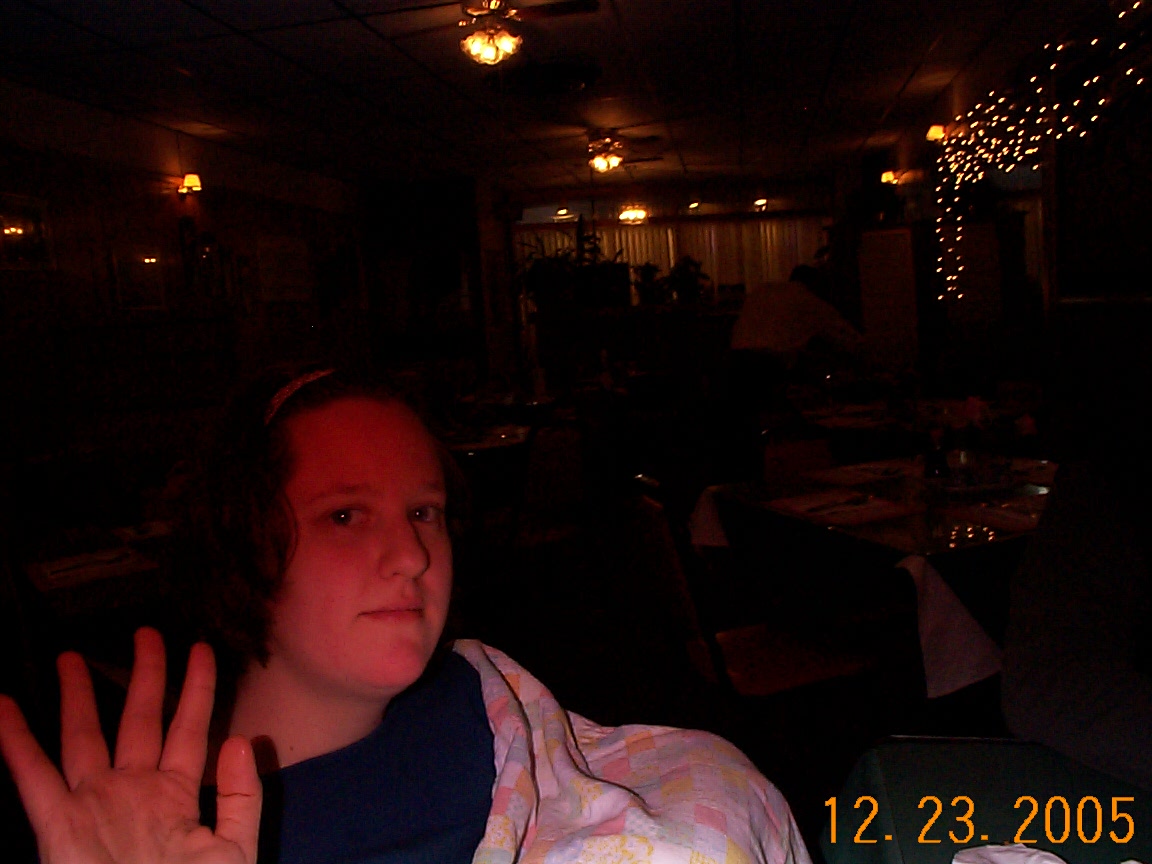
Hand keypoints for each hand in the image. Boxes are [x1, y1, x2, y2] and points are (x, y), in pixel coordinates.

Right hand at [0, 628, 260, 863]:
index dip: (197, 688)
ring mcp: (94, 806)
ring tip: (69, 656)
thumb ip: (242, 797)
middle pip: (138, 719)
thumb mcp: (234, 851)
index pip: (190, 727)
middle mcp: (134, 791)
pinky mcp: (59, 829)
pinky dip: (18, 744)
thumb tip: (240, 739)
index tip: (202, 647)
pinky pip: (34, 778)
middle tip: (146, 631)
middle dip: (143, 676)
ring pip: (84, 737)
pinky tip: (6, 707)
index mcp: (177, 795)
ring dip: (78, 697)